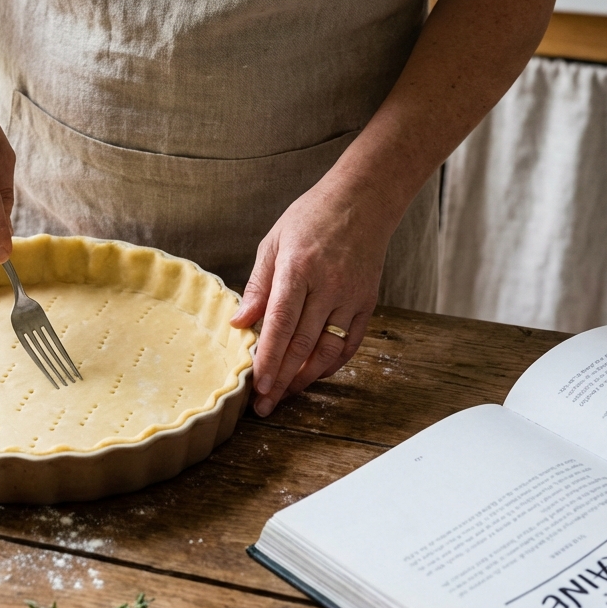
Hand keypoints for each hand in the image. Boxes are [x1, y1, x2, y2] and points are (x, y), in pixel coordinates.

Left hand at [230, 178, 397, 415]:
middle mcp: (328, 287)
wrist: (363, 201)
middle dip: (281, 380)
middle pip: (302, 345)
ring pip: (328, 351)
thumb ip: (257, 286)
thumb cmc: (311, 218)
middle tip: (264, 406)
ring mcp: (351, 298)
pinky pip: (349, 345)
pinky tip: (312, 375)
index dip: (269, 359)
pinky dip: (330, 365)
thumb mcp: (273, 243)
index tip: (258, 386)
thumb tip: (239, 324)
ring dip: (304, 378)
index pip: (281, 324)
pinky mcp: (367, 304)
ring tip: (284, 395)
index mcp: (298, 269)